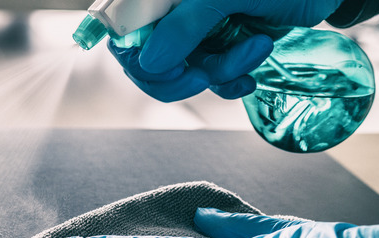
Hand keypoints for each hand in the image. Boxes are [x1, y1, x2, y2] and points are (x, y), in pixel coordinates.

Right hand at [111, 0, 344, 101]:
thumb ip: (186, 25)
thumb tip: (149, 62)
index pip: (124, 32)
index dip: (138, 57)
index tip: (170, 66)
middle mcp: (174, 13)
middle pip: (146, 62)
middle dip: (176, 77)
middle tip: (202, 76)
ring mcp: (197, 32)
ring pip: (184, 74)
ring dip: (219, 73)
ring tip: (253, 50)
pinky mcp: (222, 48)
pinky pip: (211, 79)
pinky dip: (231, 82)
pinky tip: (250, 73)